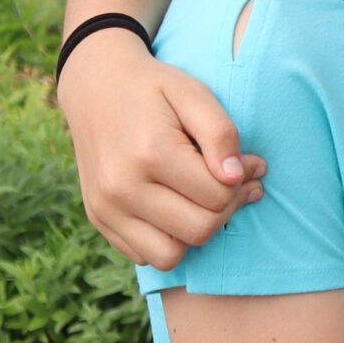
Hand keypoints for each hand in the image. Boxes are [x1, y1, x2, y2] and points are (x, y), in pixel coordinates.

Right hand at [58, 28, 265, 268]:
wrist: (94, 86)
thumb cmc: (153, 88)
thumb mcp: (193, 93)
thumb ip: (220, 133)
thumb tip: (236, 177)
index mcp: (150, 153)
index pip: (218, 196)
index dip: (243, 181)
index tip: (249, 162)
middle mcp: (122, 188)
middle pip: (198, 230)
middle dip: (227, 209)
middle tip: (235, 184)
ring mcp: (105, 209)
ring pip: (170, 255)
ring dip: (196, 232)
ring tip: (205, 201)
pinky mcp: (98, 220)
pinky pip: (144, 256)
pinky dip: (168, 240)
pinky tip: (177, 207)